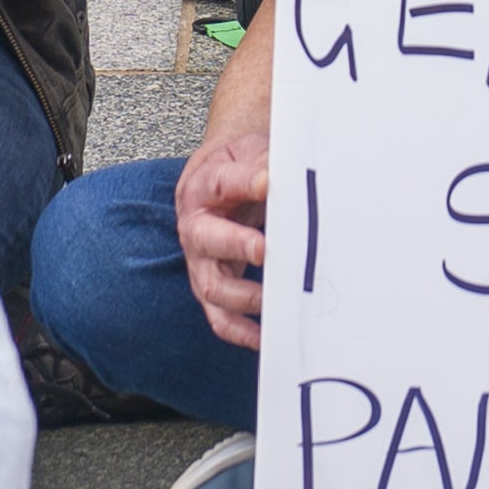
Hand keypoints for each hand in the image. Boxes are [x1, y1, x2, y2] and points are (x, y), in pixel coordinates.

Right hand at [174, 126, 271, 349]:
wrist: (216, 179)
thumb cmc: (237, 168)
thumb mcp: (250, 151)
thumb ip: (267, 162)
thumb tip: (292, 172)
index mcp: (204, 186)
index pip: (223, 182)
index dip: (245, 183)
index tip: (268, 182)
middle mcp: (196, 226)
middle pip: (208, 238)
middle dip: (236, 245)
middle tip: (264, 249)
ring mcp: (201, 261)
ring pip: (211, 286)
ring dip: (242, 295)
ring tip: (272, 298)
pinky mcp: (210, 286)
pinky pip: (219, 317)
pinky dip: (239, 331)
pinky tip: (264, 337)